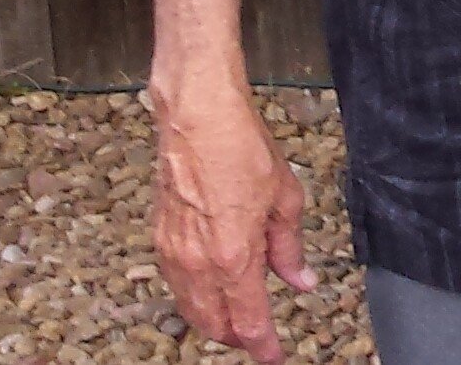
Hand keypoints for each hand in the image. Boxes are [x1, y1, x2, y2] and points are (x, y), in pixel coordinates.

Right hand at [151, 83, 314, 361]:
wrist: (197, 119)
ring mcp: (174, 254)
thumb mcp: (285, 200)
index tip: (275, 356)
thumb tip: (301, 281)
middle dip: (238, 338)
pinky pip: (177, 285)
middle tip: (261, 337)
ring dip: (215, 321)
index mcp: (234, 258)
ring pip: (191, 309)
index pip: (248, 321)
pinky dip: (195, 298)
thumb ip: (289, 249)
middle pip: (215, 325)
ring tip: (239, 319)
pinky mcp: (160, 240)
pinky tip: (213, 290)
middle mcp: (198, 264)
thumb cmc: (243, 151)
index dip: (263, 345)